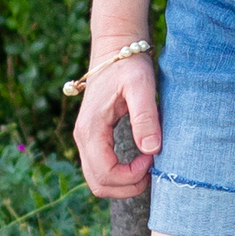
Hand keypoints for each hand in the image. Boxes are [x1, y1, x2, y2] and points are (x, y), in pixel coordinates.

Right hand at [73, 51, 160, 197]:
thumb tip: (151, 150)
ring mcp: (85, 140)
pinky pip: (101, 169)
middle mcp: (82, 138)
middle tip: (151, 168)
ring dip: (124, 183)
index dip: (131, 175)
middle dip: (128, 186)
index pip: (106, 174)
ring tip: (147, 165)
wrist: (115, 50)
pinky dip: (120, 174)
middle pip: (99, 184)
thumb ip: (145, 118)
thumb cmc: (129, 65)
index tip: (152, 158)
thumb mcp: (142, 87)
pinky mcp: (93, 139)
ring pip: (98, 181)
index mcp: (91, 129)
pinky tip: (139, 160)